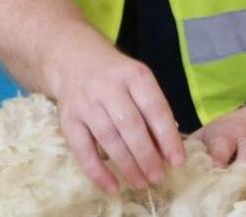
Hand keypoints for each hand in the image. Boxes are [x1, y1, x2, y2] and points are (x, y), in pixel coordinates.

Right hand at [47, 39, 187, 193]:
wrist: (74, 59)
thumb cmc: (116, 76)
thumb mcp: (139, 81)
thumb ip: (154, 110)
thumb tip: (170, 146)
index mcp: (135, 75)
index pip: (155, 109)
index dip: (168, 137)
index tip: (178, 160)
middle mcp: (109, 87)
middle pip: (131, 126)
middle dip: (147, 155)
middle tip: (159, 177)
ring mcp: (86, 103)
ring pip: (108, 138)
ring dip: (126, 165)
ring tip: (141, 183)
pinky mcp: (67, 119)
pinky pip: (82, 150)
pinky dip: (97, 171)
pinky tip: (112, 186)